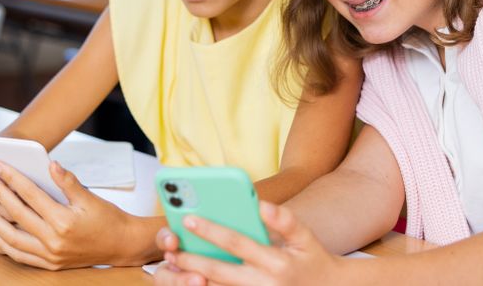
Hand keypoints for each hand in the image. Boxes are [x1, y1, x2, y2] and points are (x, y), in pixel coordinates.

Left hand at [0, 160, 151, 268]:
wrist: (121, 245)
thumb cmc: (107, 219)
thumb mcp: (90, 197)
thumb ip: (68, 181)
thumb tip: (51, 164)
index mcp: (64, 221)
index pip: (30, 195)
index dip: (12, 178)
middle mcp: (54, 241)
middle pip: (17, 214)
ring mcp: (50, 255)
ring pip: (11, 238)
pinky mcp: (49, 264)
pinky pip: (19, 255)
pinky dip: (2, 244)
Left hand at [158, 202, 343, 285]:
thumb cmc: (312, 259)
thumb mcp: (306, 237)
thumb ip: (285, 220)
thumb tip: (262, 205)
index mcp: (276, 262)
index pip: (237, 244)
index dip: (211, 231)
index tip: (189, 218)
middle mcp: (263, 284)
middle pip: (219, 272)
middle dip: (192, 259)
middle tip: (170, 249)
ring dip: (192, 278)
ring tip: (172, 266)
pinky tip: (190, 278)